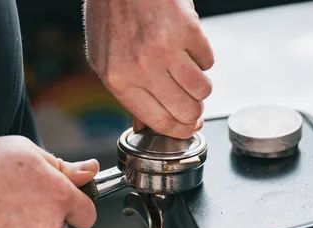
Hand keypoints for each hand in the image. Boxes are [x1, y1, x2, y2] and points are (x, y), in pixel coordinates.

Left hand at [83, 0, 213, 138]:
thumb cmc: (110, 13)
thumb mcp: (104, 58)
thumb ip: (127, 91)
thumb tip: (148, 121)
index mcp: (119, 80)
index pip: (160, 122)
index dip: (181, 131)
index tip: (190, 128)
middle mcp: (141, 69)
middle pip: (185, 111)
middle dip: (195, 112)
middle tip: (195, 103)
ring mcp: (165, 49)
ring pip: (202, 89)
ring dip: (201, 85)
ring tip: (189, 71)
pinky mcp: (186, 30)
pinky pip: (208, 60)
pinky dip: (203, 56)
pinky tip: (188, 46)